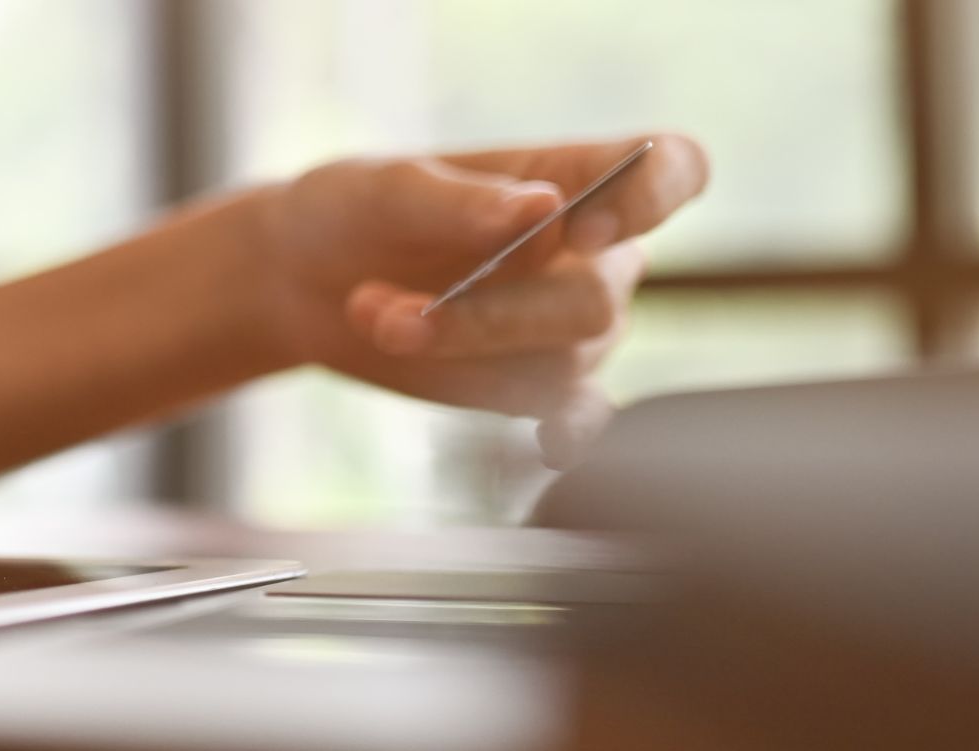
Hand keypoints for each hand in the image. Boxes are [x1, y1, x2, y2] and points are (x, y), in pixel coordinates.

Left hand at [230, 134, 710, 465]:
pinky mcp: (537, 386)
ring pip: (562, 359)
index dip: (651, 197)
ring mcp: (569, 326)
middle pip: (594, 298)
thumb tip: (542, 208)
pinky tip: (550, 444)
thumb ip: (459, 199)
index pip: (672, 168)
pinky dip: (570, 432)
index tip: (581, 228)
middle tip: (389, 310)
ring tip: (376, 319)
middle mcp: (592, 253)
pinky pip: (581, 414)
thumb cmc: (357, 210)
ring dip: (462, 350)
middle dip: (490, 315)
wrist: (306, 282)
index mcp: (574, 174)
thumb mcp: (385, 188)